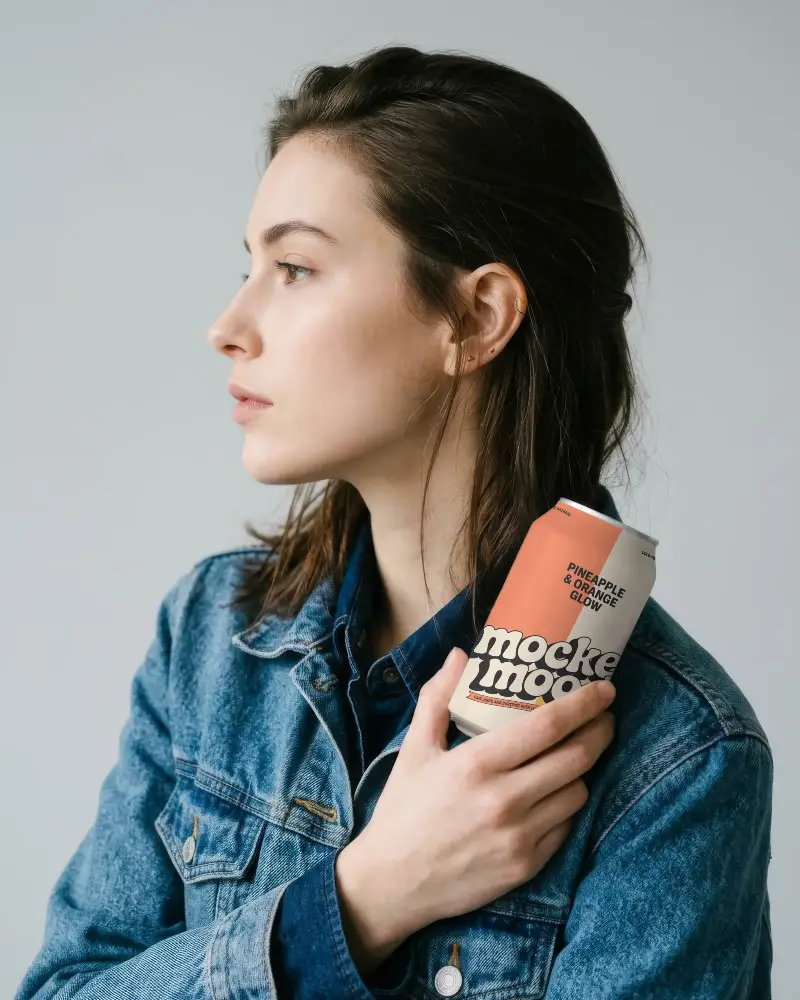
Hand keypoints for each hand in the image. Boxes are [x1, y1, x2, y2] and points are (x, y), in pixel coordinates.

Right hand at [335, 647, 615, 951]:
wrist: (392, 883)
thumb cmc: (403, 809)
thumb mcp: (414, 748)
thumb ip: (437, 697)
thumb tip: (460, 655)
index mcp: (477, 764)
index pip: (548, 726)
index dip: (584, 705)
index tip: (604, 689)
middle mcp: (504, 800)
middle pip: (575, 757)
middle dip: (599, 731)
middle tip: (605, 716)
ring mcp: (519, 837)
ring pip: (578, 792)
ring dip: (584, 769)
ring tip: (577, 754)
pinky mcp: (526, 866)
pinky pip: (566, 827)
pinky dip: (566, 805)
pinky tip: (556, 793)